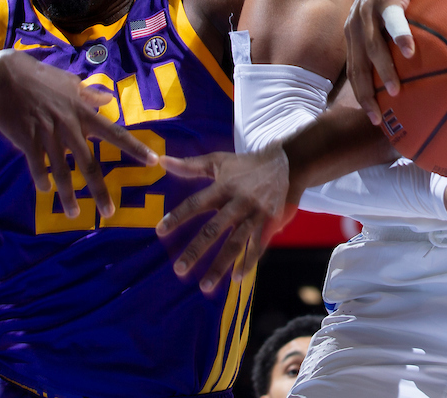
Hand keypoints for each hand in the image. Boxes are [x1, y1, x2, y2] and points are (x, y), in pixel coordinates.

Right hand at [0, 50, 158, 217]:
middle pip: (89, 162)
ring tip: (74, 213)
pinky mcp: (28, 139)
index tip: (153, 161)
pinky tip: (45, 190)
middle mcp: (70, 126)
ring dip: (68, 194)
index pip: (115, 133)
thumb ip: (89, 94)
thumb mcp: (70, 83)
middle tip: (109, 212)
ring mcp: (48, 134)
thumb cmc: (41, 79)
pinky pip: (37, 165)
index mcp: (84, 113)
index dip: (135, 148)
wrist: (6, 77)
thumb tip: (109, 99)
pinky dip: (42, 179)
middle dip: (99, 190)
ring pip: (62, 170)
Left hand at [155, 146, 294, 293]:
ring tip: (205, 286)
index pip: (195, 203)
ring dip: (220, 265)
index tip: (160, 231)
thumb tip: (161, 161)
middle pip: (213, 229)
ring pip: (235, 243)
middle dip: (196, 250)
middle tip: (178, 269)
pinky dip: (248, 262)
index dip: (178, 217)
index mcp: (223, 187)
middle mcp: (238, 202)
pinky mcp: (270, 223)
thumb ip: (189, 165)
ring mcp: (255, 214)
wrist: (287, 164)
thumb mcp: (218, 161)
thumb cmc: (245, 165)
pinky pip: (257, 246)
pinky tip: (236, 278)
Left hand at [344, 0, 427, 124]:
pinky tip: (409, 51)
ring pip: (372, 45)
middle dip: (366, 93)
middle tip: (379, 116)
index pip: (354, 71)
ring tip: (396, 90)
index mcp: (355, 34)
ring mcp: (368, 9)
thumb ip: (397, 49)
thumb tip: (418, 81)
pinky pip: (393, 18)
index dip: (361, 97)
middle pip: (357, 65)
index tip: (375, 119)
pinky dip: (399, 34)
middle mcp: (356, 24)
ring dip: (382, 69)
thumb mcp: (392, 23)